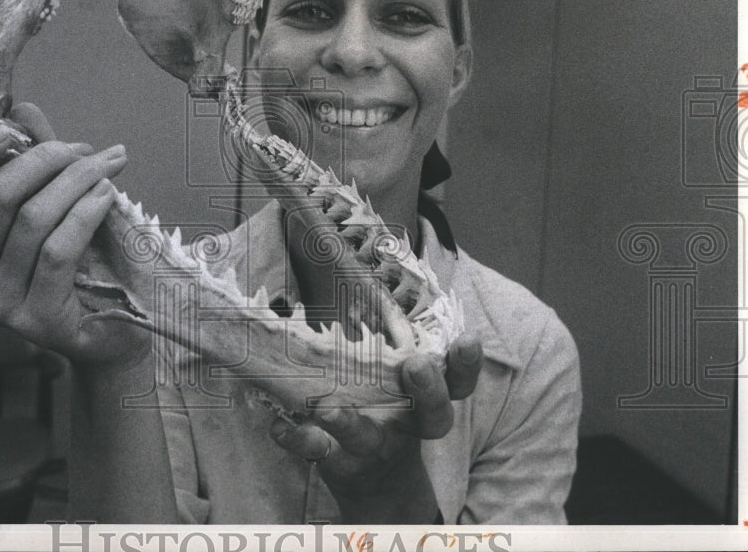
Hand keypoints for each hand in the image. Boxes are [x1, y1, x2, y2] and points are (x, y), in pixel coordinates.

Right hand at [0, 103, 149, 366]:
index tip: (8, 131)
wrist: (119, 331)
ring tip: (108, 167)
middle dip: (45, 159)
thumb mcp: (57, 204)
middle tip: (86, 150)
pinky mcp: (36, 320)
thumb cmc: (86, 264)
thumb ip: (37, 161)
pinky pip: (58, 248)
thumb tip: (21, 108)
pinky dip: (87, 211)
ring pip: (31, 219)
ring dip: (77, 180)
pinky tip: (109, 195)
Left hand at [269, 333, 482, 521]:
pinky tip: (279, 427)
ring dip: (348, 422)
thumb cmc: (385, 409)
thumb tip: (347, 266)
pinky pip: (317, 451)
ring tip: (327, 408)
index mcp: (424, 399)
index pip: (457, 382)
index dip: (466, 363)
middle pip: (433, 415)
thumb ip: (386, 337)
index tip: (469, 340)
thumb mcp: (393, 377)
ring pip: (366, 438)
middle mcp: (407, 426)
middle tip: (416, 366)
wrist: (374, 481)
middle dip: (429, 390)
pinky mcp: (338, 461)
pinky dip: (298, 439)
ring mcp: (372, 447)